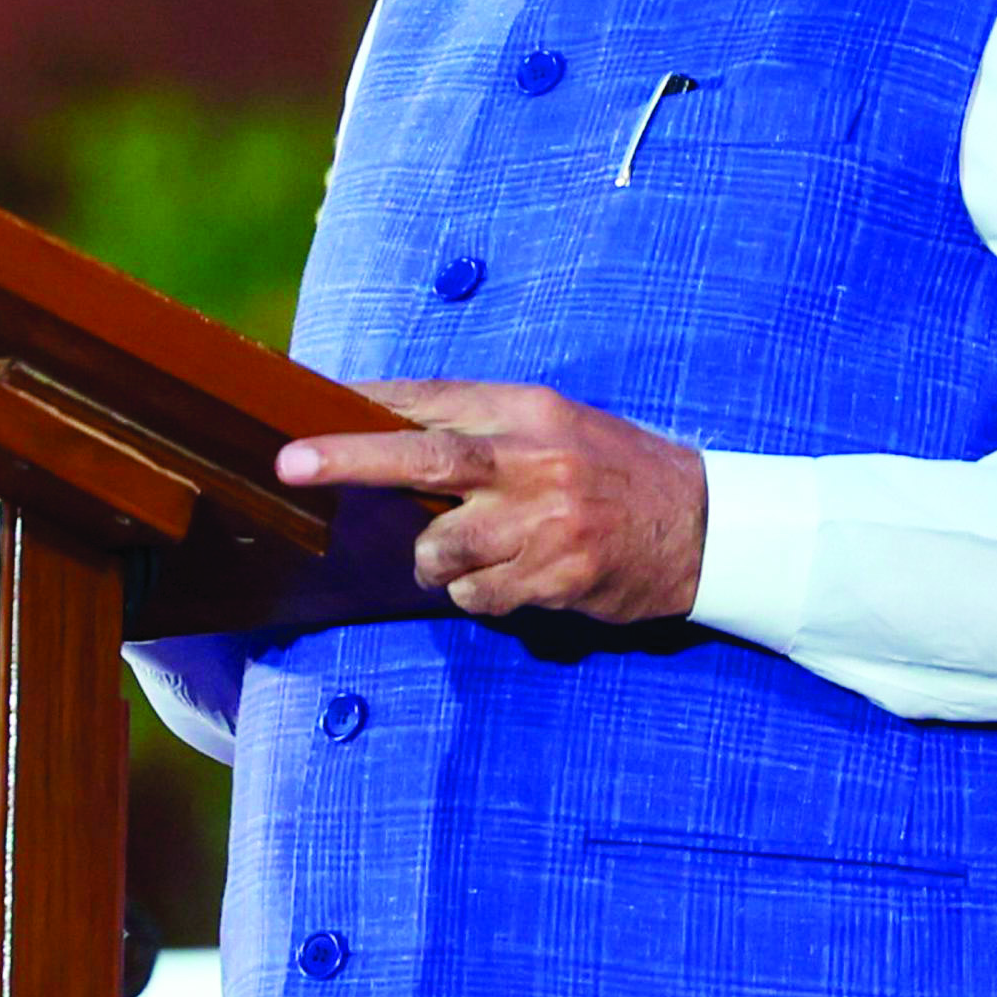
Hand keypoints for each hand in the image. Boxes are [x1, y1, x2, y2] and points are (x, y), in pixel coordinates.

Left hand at [278, 380, 709, 626]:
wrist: (705, 526)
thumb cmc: (609, 470)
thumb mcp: (550, 422)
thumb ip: (472, 422)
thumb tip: (374, 416)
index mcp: (527, 411)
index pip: (427, 399)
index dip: (361, 405)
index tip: (305, 404)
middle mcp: (533, 460)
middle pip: (424, 456)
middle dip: (350, 458)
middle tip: (291, 463)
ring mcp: (545, 523)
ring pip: (438, 550)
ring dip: (438, 560)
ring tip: (481, 549)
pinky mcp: (557, 577)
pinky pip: (477, 596)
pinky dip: (480, 592)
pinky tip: (518, 575)